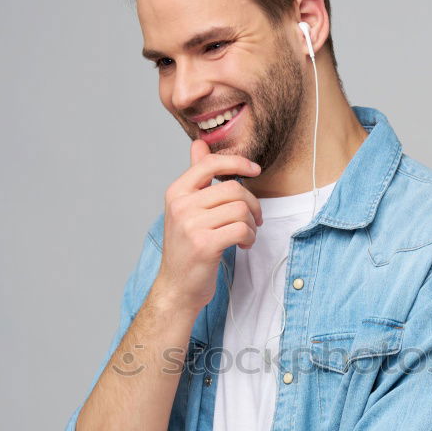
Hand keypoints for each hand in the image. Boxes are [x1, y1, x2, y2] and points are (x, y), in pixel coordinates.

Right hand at [153, 140, 262, 313]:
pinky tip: (243, 245)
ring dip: (251, 224)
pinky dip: (249, 237)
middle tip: (254, 219)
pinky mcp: (204, 245)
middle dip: (252, 204)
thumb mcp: (186, 209)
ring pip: (240, 210)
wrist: (177, 287)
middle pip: (233, 189)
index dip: (237, 162)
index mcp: (176, 193)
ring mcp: (191, 225)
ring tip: (246, 235)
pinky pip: (242, 229)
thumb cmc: (187, 248)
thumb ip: (196, 178)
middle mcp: (181, 206)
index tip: (255, 169)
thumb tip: (199, 144)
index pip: (210, 164)